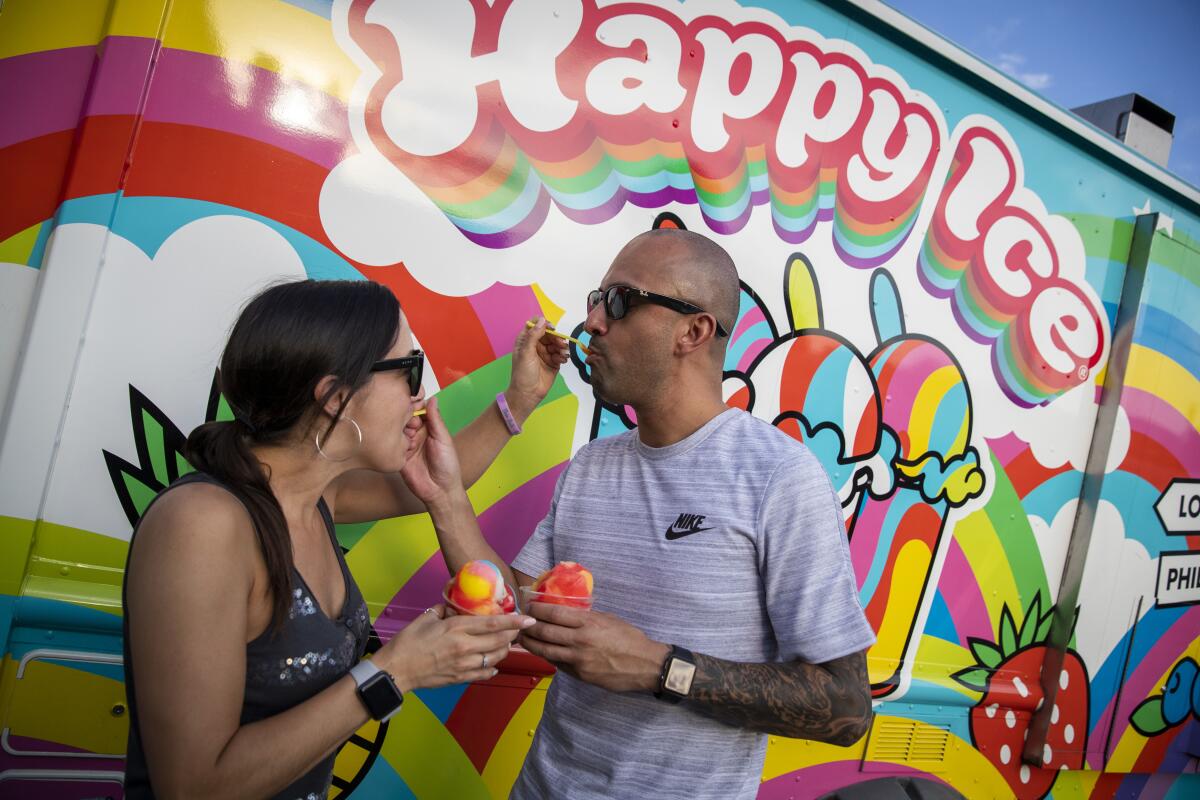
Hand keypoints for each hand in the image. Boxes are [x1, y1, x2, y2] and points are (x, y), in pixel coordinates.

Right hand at [377, 605, 534, 690]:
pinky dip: (492, 667)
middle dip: (513, 634)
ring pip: (495, 657)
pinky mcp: (460, 678)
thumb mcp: (426, 618)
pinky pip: (484, 673)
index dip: (513, 621)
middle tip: (518, 629)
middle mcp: (465, 647)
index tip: (528, 619)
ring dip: (504, 650)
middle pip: (499, 640)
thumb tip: (454, 606)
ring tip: (505, 643)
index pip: (493, 623)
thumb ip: (444, 610)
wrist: (396, 670)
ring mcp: (464, 664)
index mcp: (457, 628)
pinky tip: (492, 663)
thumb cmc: (408, 643)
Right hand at [399, 397, 462, 504]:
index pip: (417, 412)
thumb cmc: (448, 465)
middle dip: (405, 419)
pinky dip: (393, 443)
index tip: (411, 405)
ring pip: (396, 431)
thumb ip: (436, 420)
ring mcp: (406, 446)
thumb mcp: (444, 439)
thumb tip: (432, 399)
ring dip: (400, 431)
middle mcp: (416, 435)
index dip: (414, 408)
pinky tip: (400, 446)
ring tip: (408, 438)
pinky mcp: (398, 457)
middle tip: (411, 425)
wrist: (441, 490)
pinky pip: (391, 446)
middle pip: (405, 420)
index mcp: (429, 429)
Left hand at [505, 317, 568, 423]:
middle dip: (556, 338)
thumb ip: (534, 335)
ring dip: (561, 347)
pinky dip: (562, 356)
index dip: (544, 325)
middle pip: (549, 334)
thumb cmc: (523, 373)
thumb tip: (543, 320)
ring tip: (562, 355)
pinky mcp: (553, 362)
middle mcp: (536, 345)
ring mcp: (545, 353)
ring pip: (557, 343)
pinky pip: (561, 354)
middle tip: (561, 344)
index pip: (536, 325)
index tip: (552, 329)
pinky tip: (561, 361)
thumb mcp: (526, 352)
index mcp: (526, 340)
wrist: (528, 394)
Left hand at [519, 603, 669, 692]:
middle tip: (520, 623)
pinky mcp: (580, 674)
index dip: (538, 609)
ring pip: (546, 650)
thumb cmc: (629, 638)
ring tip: (522, 638)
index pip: (555, 613)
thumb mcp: (609, 619)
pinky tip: (541, 652)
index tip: (530, 606)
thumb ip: (587, 617)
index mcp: (588, 622)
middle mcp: (580, 640)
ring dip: (531, 644)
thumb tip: (566, 614)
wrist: (645, 665)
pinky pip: (557, 663)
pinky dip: (547, 656)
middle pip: (545, 631)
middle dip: (529, 627)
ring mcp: (578, 659)